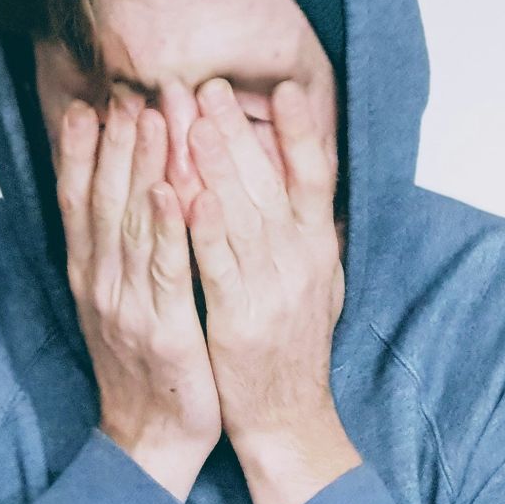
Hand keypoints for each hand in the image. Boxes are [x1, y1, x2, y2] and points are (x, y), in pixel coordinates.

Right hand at [53, 91, 221, 499]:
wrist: (151, 440)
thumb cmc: (148, 368)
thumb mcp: (122, 304)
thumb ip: (119, 254)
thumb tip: (123, 200)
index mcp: (91, 276)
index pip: (80, 201)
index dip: (83, 151)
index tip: (90, 102)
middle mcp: (101, 283)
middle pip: (103, 199)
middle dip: (115, 141)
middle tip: (127, 89)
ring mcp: (128, 305)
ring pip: (132, 223)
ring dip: (141, 166)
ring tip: (151, 116)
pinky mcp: (163, 329)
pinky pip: (165, 270)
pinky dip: (166, 228)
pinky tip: (171, 190)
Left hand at [185, 76, 356, 503]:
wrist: (288, 419)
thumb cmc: (293, 349)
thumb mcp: (320, 284)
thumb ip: (311, 234)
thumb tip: (311, 184)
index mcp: (319, 250)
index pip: (317, 177)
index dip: (302, 131)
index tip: (285, 87)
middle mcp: (302, 263)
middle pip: (271, 182)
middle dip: (237, 130)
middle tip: (207, 84)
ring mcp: (272, 290)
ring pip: (242, 214)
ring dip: (216, 163)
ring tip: (190, 116)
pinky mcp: (240, 318)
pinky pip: (218, 265)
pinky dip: (203, 227)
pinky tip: (184, 192)